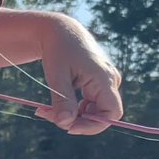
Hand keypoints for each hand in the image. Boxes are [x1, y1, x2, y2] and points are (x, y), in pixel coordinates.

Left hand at [34, 15, 122, 135]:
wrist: (60, 31)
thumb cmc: (58, 50)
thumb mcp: (57, 75)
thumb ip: (62, 100)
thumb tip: (65, 124)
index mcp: (105, 78)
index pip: (111, 113)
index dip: (92, 125)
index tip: (68, 127)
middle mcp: (110, 81)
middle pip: (101, 114)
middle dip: (76, 121)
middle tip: (48, 116)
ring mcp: (106, 83)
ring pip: (94, 111)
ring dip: (73, 115)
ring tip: (47, 110)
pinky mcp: (98, 84)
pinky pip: (90, 104)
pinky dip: (74, 108)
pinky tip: (56, 105)